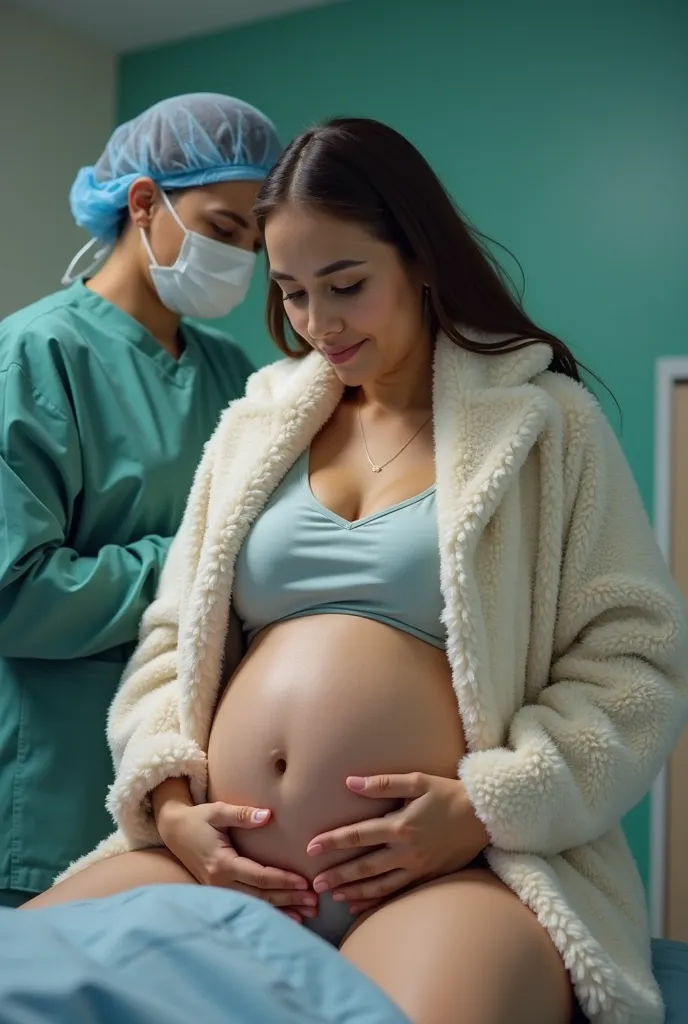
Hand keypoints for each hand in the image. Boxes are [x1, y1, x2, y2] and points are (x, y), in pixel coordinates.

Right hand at [158, 799, 314, 923]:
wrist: (173, 831)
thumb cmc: (197, 819)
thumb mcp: (217, 811)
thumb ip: (242, 814)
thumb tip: (267, 815)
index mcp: (222, 864)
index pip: (259, 877)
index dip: (283, 881)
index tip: (305, 883)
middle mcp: (220, 882)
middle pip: (261, 896)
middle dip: (289, 899)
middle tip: (315, 903)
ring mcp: (218, 891)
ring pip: (255, 905)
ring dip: (282, 910)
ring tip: (307, 914)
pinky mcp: (219, 892)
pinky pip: (247, 904)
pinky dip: (268, 912)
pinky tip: (286, 917)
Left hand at [307, 773, 488, 912]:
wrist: (484, 817)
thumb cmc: (448, 794)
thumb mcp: (417, 781)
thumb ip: (382, 784)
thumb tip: (350, 782)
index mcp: (399, 825)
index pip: (358, 835)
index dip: (333, 841)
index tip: (311, 847)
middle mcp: (406, 850)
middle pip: (364, 866)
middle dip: (337, 875)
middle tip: (314, 884)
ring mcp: (417, 867)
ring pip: (379, 885)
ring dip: (354, 891)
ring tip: (333, 896)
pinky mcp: (427, 876)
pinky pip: (397, 892)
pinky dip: (377, 899)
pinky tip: (361, 903)